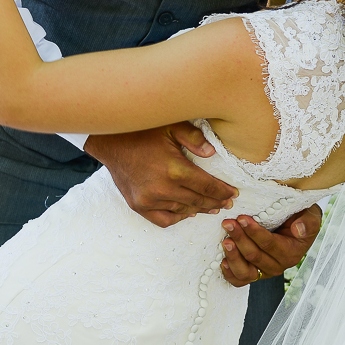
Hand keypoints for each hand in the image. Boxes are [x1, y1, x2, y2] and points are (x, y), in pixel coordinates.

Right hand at [85, 123, 238, 227]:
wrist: (110, 142)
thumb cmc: (142, 131)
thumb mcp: (171, 126)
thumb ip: (194, 138)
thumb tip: (212, 153)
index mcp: (174, 169)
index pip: (207, 186)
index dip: (223, 191)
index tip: (233, 194)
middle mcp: (162, 189)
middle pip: (198, 200)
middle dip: (216, 201)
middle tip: (227, 202)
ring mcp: (149, 200)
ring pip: (183, 209)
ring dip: (199, 209)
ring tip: (211, 207)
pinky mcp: (138, 205)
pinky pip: (163, 219)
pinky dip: (177, 217)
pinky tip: (187, 212)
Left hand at [218, 203, 321, 286]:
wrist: (293, 223)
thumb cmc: (299, 217)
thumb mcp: (311, 215)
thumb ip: (309, 222)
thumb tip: (298, 229)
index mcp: (292, 253)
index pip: (270, 244)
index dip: (254, 232)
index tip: (242, 218)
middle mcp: (278, 266)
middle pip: (255, 256)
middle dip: (240, 238)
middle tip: (228, 223)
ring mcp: (264, 271)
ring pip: (246, 272)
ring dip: (233, 256)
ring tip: (225, 240)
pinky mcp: (253, 273)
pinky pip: (239, 280)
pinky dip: (230, 273)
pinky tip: (223, 261)